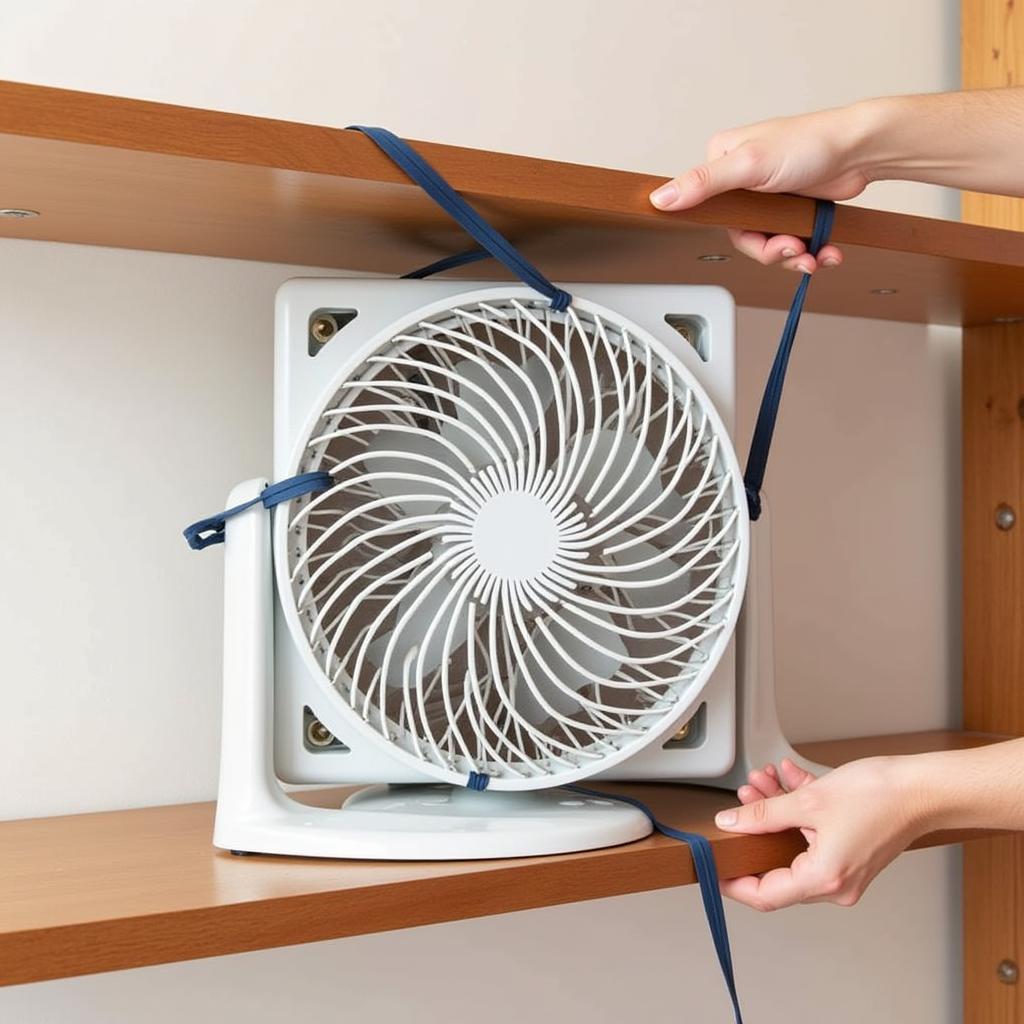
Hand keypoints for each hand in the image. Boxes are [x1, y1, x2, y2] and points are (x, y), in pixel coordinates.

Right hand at [648, 105, 874, 272]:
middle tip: (790, 247)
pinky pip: (792, 242)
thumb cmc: (811, 143)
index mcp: (723, 162)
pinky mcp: (794, 209)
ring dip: (793, 256)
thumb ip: (704, 184)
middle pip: (744, 236)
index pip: (714, 214)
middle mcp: (743, 181)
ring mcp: (770, 197)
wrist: (861, 149)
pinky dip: (810, 252)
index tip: (758, 239)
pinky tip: (824, 252)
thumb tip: (660, 198)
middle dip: (772, 250)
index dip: (739, 235)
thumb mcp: (749, 164)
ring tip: (812, 254)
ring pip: (768, 244)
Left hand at [714, 756, 930, 910]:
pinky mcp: (852, 850)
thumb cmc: (880, 797)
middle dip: (756, 828)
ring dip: (775, 811)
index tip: (714, 868)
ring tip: (761, 781)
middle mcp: (836, 883)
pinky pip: (814, 835)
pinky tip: (787, 778)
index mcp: (824, 879)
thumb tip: (732, 822)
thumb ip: (764, 813)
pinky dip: (798, 809)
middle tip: (740, 803)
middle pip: (778, 864)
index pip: (766, 894)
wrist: (923, 788)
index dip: (734, 882)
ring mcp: (845, 868)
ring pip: (794, 843)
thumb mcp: (809, 801)